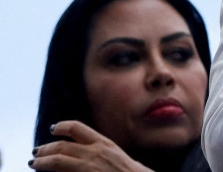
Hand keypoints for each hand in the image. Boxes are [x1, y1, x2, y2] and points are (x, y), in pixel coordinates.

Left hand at [31, 121, 154, 170]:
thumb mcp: (116, 156)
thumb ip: (102, 152)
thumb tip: (87, 151)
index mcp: (104, 143)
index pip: (76, 128)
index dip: (61, 126)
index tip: (53, 129)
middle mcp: (94, 153)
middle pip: (61, 146)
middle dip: (45, 148)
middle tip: (36, 152)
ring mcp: (87, 167)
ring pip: (56, 161)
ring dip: (41, 162)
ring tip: (34, 163)